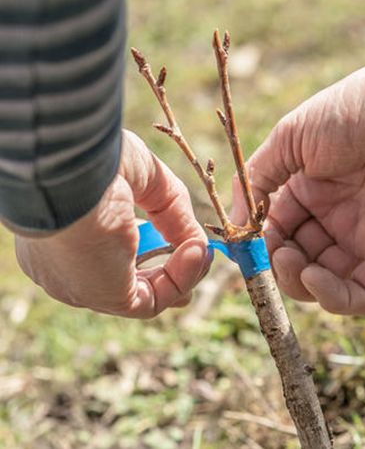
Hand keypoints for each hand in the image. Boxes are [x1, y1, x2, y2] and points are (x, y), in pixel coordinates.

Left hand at [14, 130, 208, 317]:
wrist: (71, 170)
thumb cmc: (96, 162)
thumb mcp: (144, 179)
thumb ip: (171, 211)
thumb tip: (198, 244)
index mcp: (64, 233)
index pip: (107, 253)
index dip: (148, 249)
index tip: (176, 239)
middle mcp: (67, 266)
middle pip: (126, 281)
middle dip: (168, 272)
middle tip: (197, 254)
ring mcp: (84, 285)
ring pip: (143, 295)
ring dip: (181, 274)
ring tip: (203, 250)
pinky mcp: (104, 296)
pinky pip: (153, 300)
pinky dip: (181, 279)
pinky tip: (196, 252)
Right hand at [235, 31, 364, 314]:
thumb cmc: (350, 114)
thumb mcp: (289, 140)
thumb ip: (257, 180)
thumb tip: (234, 224)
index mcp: (309, 194)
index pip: (276, 233)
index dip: (259, 243)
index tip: (245, 243)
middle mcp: (333, 221)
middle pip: (297, 264)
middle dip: (277, 266)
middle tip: (273, 251)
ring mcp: (361, 241)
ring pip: (324, 287)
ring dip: (298, 283)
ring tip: (291, 259)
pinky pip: (362, 297)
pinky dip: (334, 298)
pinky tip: (315, 276)